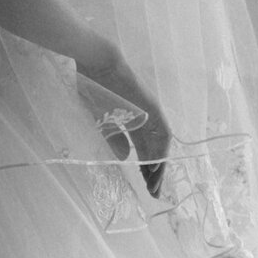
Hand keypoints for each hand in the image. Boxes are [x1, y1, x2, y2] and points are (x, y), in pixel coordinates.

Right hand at [76, 47, 171, 198]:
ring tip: (155, 185)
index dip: (144, 169)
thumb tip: (125, 159)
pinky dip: (161, 151)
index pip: (143, 150)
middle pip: (154, 151)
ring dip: (160, 166)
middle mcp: (145, 120)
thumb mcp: (102, 122)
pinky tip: (157, 166)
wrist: (96, 65)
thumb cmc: (94, 90)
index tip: (144, 186)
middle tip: (153, 193)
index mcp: (132, 123)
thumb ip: (115, 140)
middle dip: (154, 173)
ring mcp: (151, 114)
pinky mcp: (153, 109)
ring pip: (161, 145)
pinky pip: (162, 134)